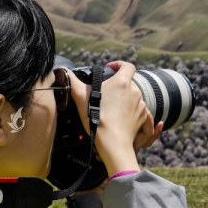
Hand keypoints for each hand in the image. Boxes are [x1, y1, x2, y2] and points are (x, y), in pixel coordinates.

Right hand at [67, 61, 149, 176]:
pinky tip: (119, 117)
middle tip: (105, 95)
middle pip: (128, 83)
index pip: (127, 66)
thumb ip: (74, 82)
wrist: (113, 143)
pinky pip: (138, 111)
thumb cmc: (98, 120)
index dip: (119, 65)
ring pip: (133, 98)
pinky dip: (130, 112)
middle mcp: (135, 92)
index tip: (110, 68)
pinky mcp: (142, 118)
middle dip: (118, 86)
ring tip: (110, 109)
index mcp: (122, 83)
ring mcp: (141, 105)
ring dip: (123, 100)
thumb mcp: (81, 98)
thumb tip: (65, 73)